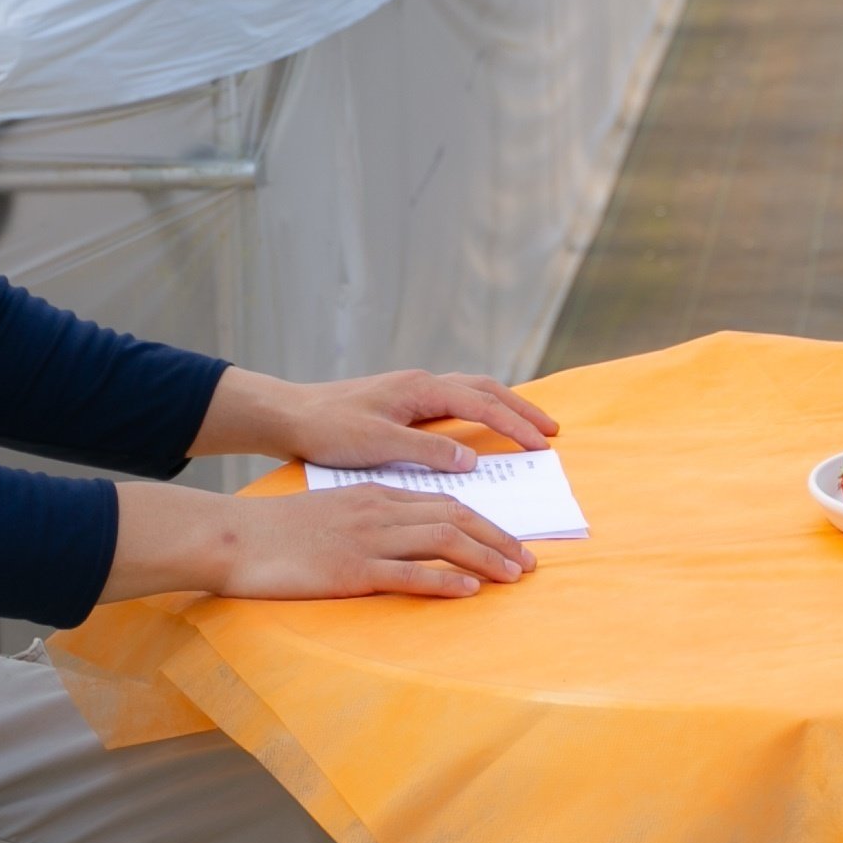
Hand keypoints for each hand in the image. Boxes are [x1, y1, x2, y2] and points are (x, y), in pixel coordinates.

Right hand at [109, 480, 535, 603]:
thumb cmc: (279, 532)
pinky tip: (468, 591)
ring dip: (485, 558)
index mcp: (376, 496)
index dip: (485, 523)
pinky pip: (407, 574)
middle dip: (499, 539)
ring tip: (514, 576)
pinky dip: (443, 581)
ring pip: (442, 542)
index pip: (445, 503)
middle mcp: (379, 512)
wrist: (235, 536)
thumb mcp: (334, 513)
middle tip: (531, 563)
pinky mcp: (350, 569)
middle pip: (455, 518)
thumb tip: (405, 543)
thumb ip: (371, 521)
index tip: (512, 542)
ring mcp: (366, 539)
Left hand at [198, 366, 560, 471]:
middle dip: (521, 409)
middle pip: (485, 389)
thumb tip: (474, 460)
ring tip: (529, 425)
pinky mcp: (403, 401)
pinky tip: (482, 425)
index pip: (481, 404)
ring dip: (503, 406)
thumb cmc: (328, 430)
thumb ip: (427, 451)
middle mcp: (421, 383)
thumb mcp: (378, 445)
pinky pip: (455, 399)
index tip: (542, 446)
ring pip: (472, 390)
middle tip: (553, 430)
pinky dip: (480, 408)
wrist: (290, 415)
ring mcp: (413, 390)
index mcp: (420, 389)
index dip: (514, 425)